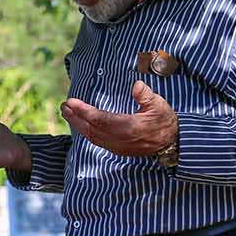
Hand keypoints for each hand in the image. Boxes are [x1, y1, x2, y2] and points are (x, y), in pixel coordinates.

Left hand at [59, 81, 177, 156]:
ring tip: (67, 114)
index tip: (71, 102)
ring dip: (77, 125)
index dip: (83, 111)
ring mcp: (117, 146)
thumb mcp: (159, 105)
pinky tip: (80, 125)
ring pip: (91, 137)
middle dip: (75, 118)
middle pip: (90, 129)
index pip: (99, 119)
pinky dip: (86, 132)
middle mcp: (119, 140)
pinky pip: (96, 141)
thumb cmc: (165, 121)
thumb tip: (137, 86)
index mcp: (128, 128)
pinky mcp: (117, 150)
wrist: (171, 143)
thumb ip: (146, 96)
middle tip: (64, 106)